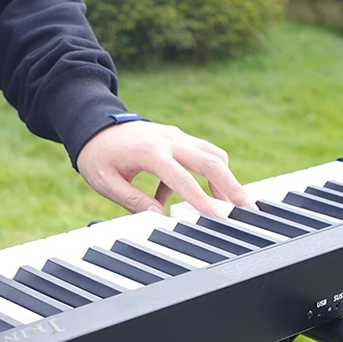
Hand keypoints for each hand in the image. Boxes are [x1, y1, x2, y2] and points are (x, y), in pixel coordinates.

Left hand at [77, 121, 250, 217]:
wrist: (95, 125)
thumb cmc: (98, 156)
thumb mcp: (106, 182)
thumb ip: (133, 200)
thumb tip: (159, 216)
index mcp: (150, 152)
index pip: (182, 179)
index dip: (202, 199)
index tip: (219, 216)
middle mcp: (169, 140)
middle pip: (211, 162)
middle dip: (232, 187)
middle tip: (247, 209)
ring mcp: (177, 136)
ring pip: (213, 154)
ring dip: (226, 179)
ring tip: (230, 204)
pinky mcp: (180, 137)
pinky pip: (202, 153)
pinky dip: (208, 172)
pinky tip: (194, 193)